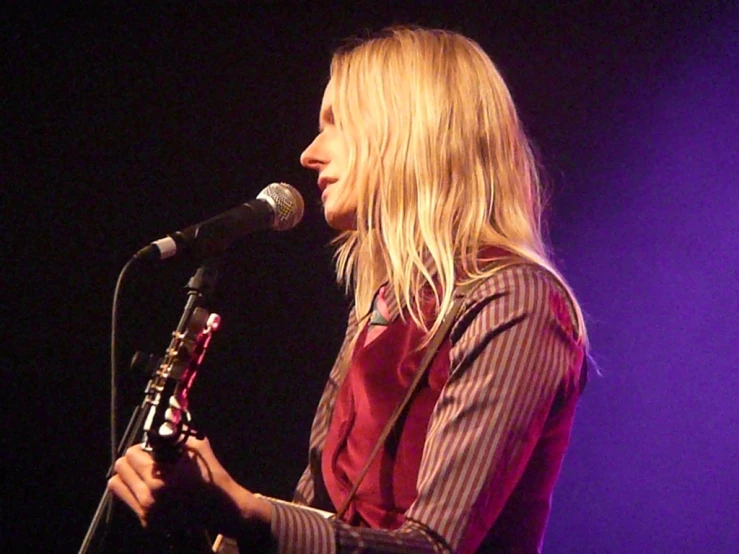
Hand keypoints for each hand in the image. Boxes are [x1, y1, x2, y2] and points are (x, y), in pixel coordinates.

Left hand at [107, 436, 269, 534]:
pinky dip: (136, 491)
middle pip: (120, 468)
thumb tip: (162, 423)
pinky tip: (153, 490)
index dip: (143, 448)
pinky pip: (127, 499)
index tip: (153, 450)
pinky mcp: (147, 523)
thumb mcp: (198, 448)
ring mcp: (147, 513)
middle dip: (134, 460)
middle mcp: (148, 498)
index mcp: (160, 479)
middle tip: (149, 461)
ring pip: (117, 485)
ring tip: (146, 475)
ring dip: (129, 476)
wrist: (221, 509)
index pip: (131, 454)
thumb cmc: (211, 477)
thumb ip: (176, 435)